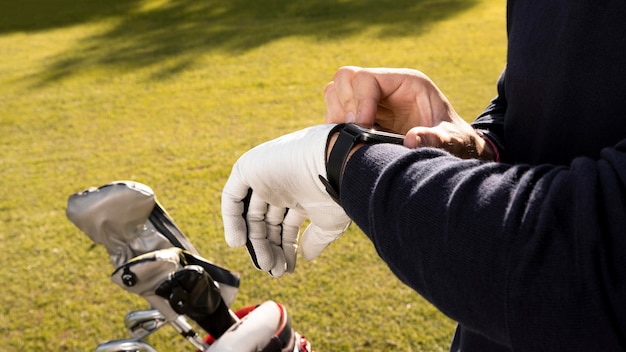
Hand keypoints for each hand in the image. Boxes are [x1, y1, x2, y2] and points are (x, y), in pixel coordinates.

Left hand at [221, 124, 350, 276]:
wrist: (335, 162)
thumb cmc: (338, 191)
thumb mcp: (329, 223)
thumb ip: (315, 239)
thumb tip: (306, 256)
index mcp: (302, 195)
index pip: (286, 226)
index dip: (285, 249)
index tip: (286, 270)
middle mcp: (283, 185)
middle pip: (268, 223)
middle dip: (271, 249)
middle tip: (274, 271)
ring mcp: (265, 176)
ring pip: (252, 214)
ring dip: (255, 242)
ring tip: (264, 264)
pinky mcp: (250, 167)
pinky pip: (232, 197)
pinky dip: (232, 219)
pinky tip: (238, 242)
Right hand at [324, 66, 494, 159]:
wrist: (453, 151)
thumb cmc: (455, 142)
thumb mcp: (453, 140)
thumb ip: (436, 139)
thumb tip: (411, 140)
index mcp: (407, 82)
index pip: (367, 78)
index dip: (361, 101)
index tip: (364, 126)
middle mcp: (386, 87)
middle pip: (346, 78)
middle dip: (346, 105)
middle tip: (356, 131)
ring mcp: (372, 101)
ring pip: (336, 91)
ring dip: (338, 114)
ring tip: (353, 137)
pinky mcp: (363, 117)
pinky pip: (335, 112)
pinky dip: (335, 126)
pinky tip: (350, 143)